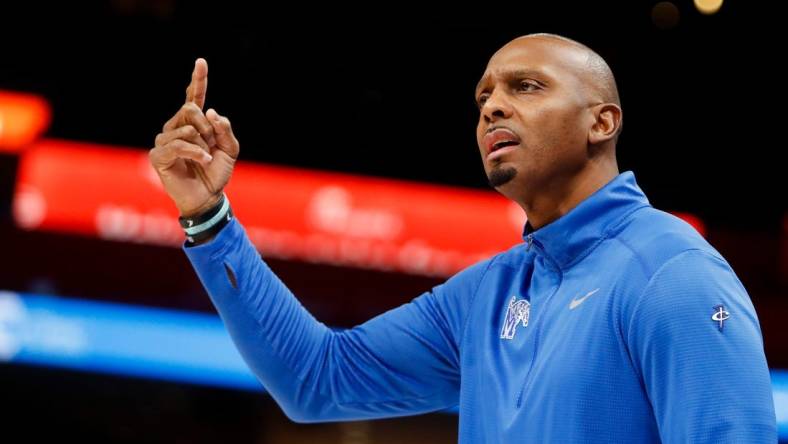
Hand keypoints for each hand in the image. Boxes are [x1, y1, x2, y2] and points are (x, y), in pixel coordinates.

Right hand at [149, 58, 239, 216]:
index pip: (195, 97)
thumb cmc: (217, 173)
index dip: (198, 80)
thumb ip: (224, 129)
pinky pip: (177, 144)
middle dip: (207, 127)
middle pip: (190, 109)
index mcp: (194, 123)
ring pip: (185, 128)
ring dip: (202, 144)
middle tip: (212, 145)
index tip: (201, 62)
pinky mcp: (158, 155)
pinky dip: (195, 152)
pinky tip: (203, 160)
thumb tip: (211, 112)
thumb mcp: (230, 150)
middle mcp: (176, 127)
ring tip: (205, 158)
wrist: (209, 197)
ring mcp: (164, 140)